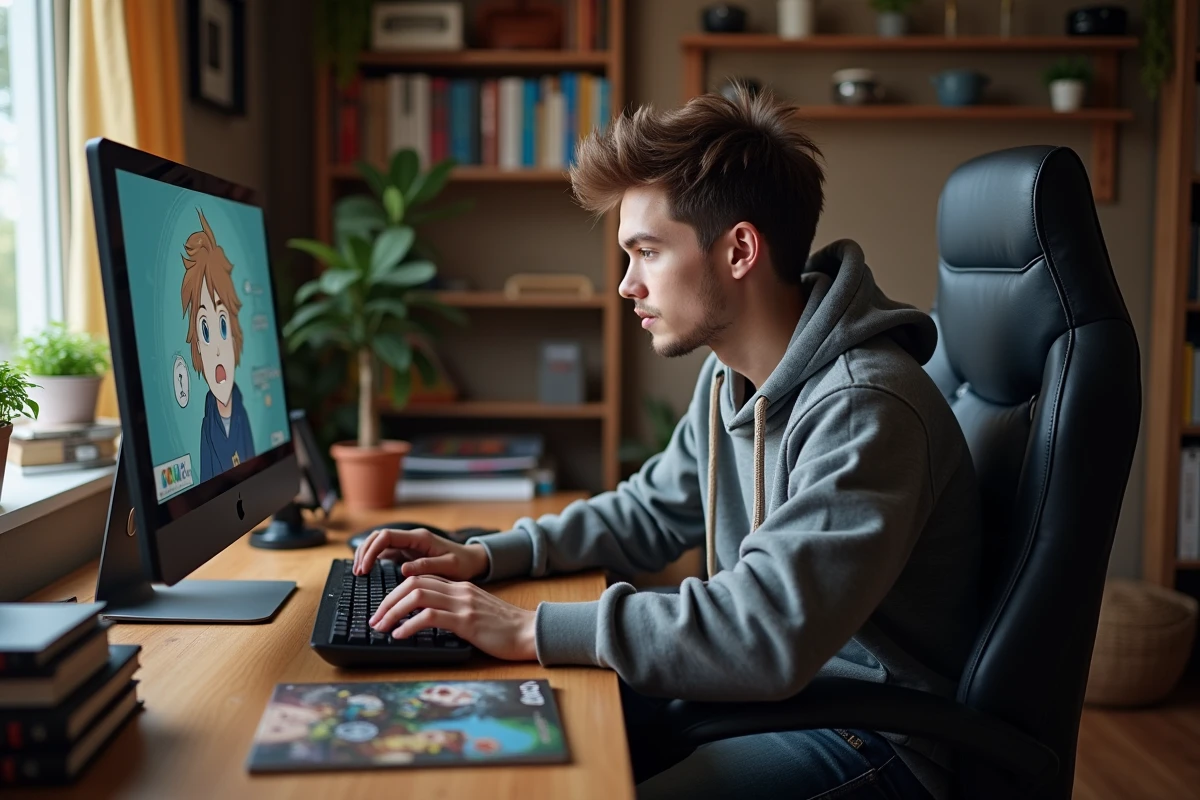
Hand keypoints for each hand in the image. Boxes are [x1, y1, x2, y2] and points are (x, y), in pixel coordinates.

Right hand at [352, 527, 488, 579]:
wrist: (472, 561)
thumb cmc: (463, 563)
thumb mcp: (449, 566)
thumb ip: (427, 566)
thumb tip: (403, 570)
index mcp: (419, 538)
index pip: (387, 536)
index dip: (371, 551)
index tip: (364, 568)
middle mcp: (411, 539)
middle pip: (378, 537)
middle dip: (364, 551)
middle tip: (358, 572)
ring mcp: (408, 545)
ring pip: (379, 543)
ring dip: (366, 554)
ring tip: (359, 572)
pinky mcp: (407, 553)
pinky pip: (385, 552)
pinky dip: (374, 559)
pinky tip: (368, 571)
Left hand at [369, 575, 536, 660]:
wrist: (530, 632)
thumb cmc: (504, 628)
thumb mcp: (476, 611)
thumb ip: (454, 609)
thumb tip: (427, 619)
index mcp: (460, 587)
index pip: (420, 579)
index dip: (396, 592)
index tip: (384, 609)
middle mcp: (458, 590)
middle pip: (412, 583)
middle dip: (388, 600)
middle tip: (374, 619)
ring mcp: (462, 604)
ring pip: (416, 596)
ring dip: (393, 611)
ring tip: (381, 627)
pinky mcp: (466, 620)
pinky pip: (430, 617)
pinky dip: (409, 625)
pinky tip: (400, 635)